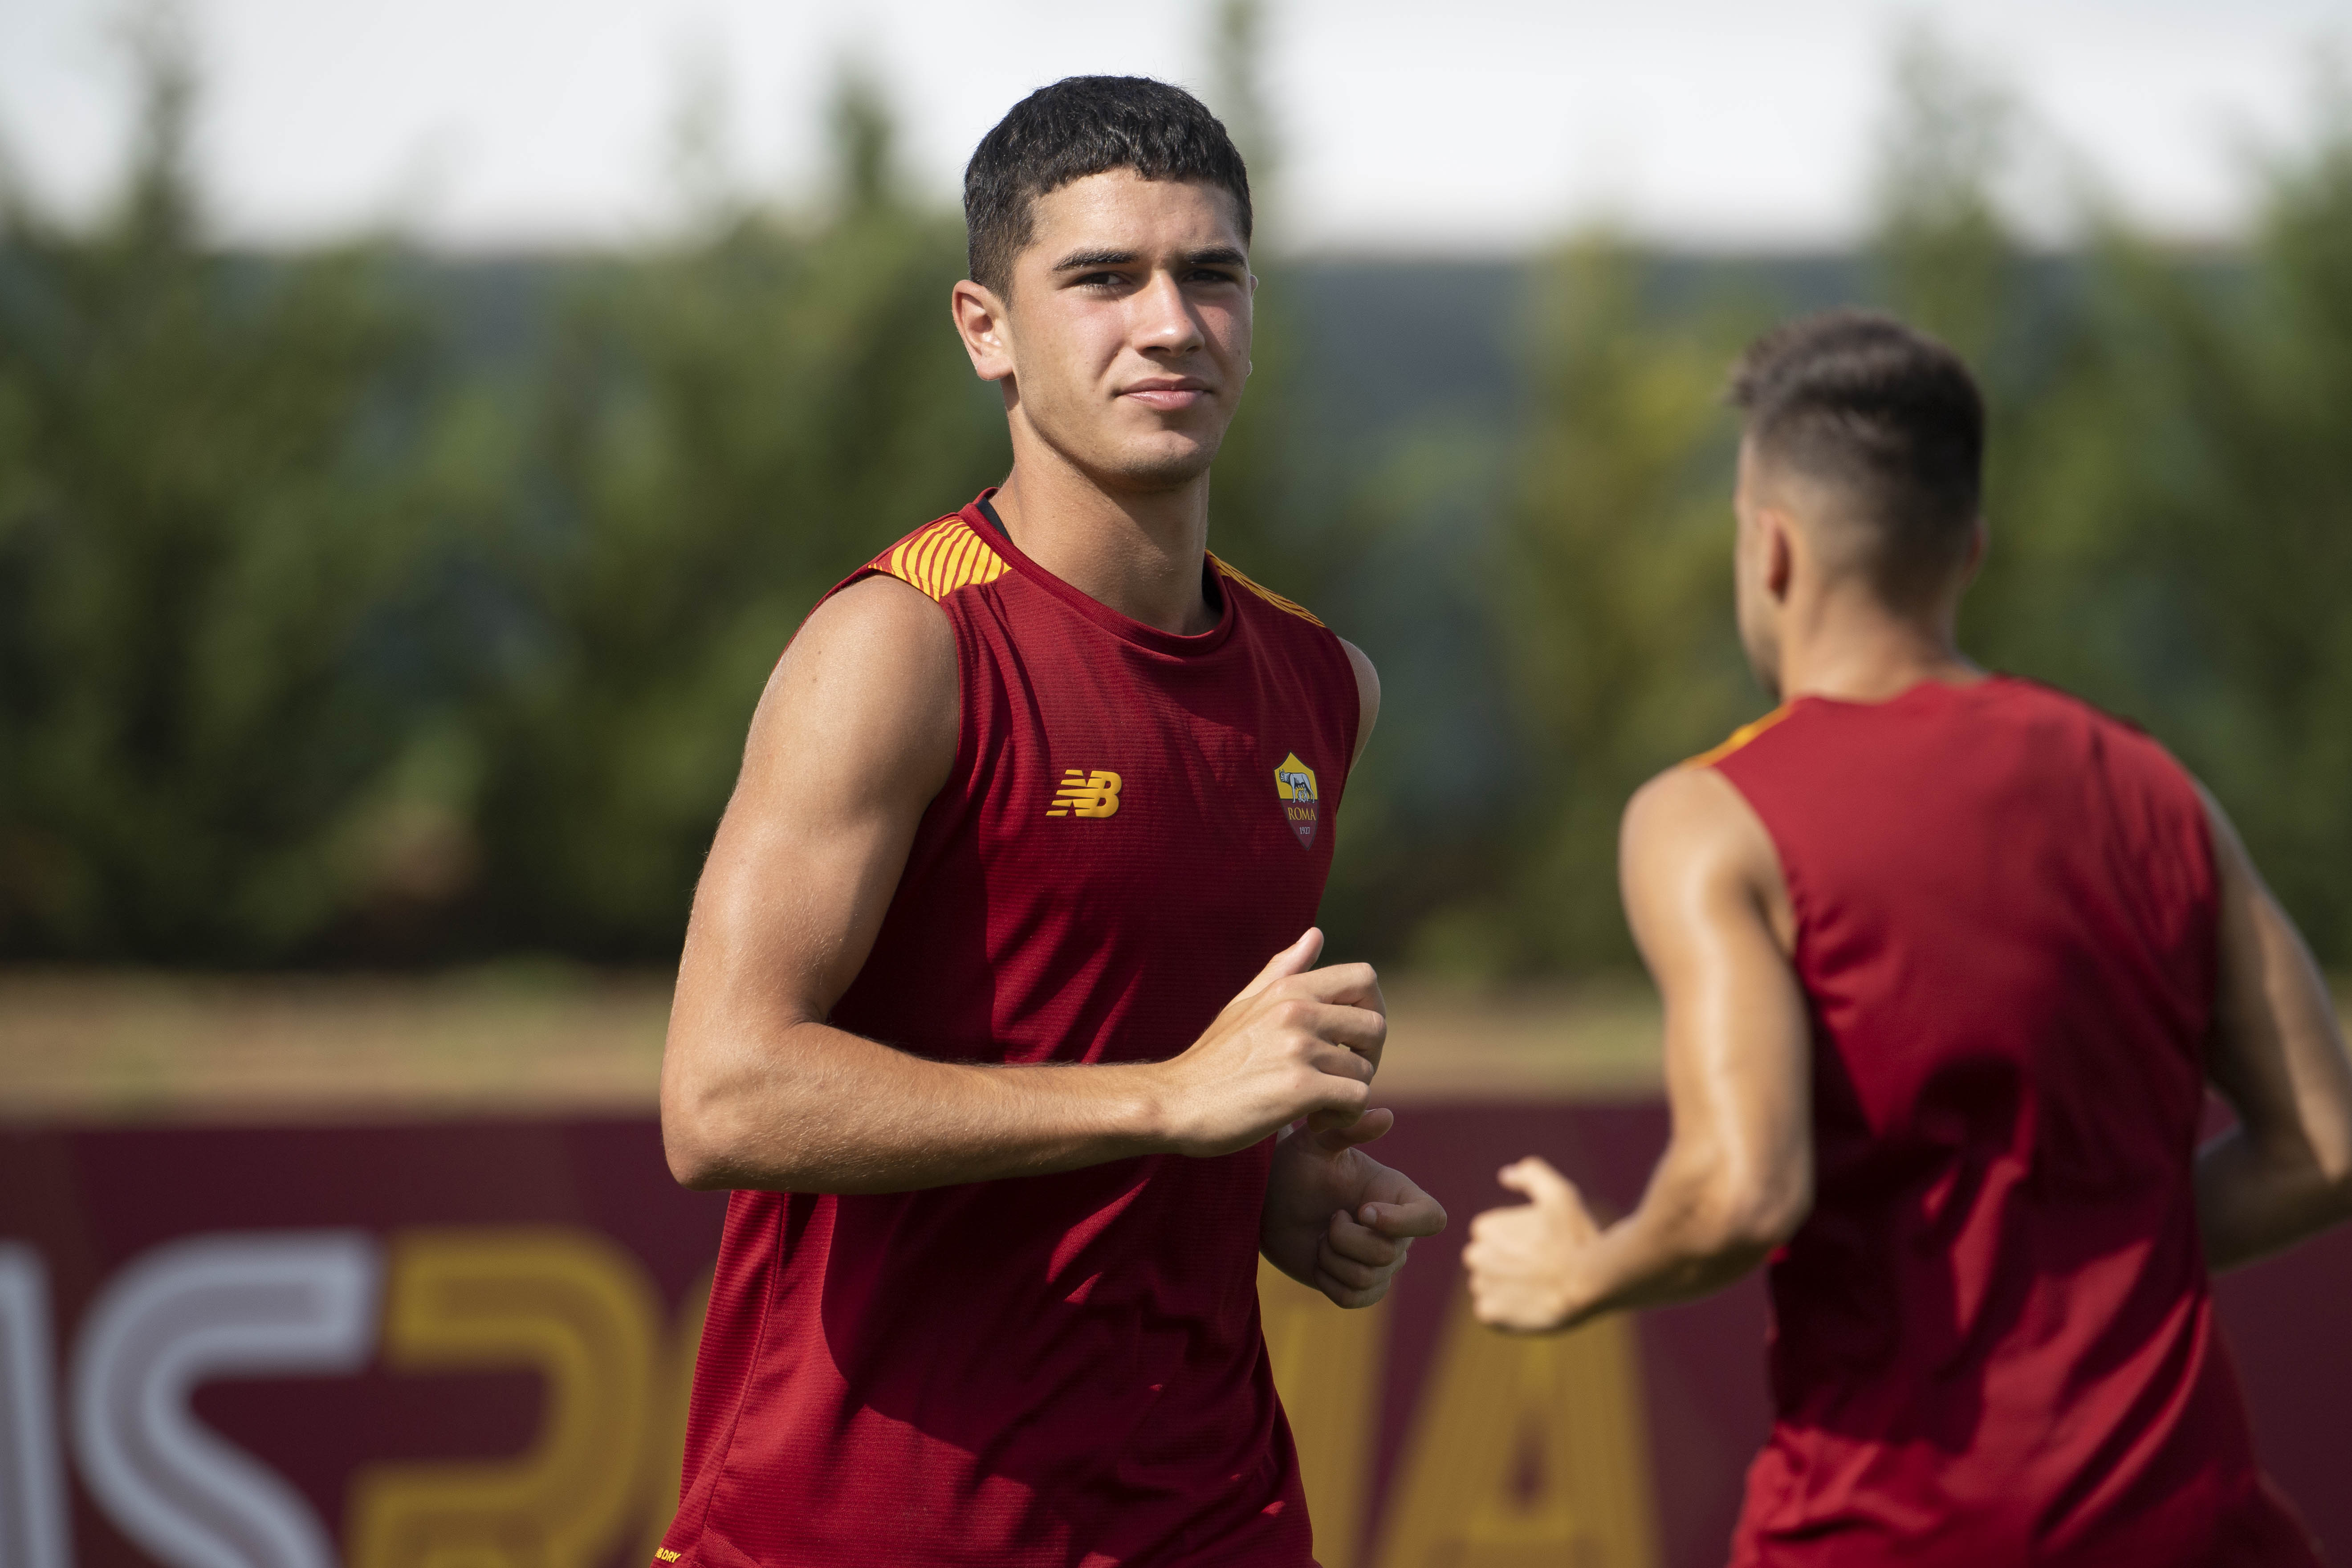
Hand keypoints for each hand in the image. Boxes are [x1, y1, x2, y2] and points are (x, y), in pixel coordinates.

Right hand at [1155, 929, 1386, 1157]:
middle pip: (1376, 1028)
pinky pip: (1356, 1100)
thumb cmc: (1211, 1060)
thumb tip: (1315, 933)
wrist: (1173, 1103)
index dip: (1371, 1010)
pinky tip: (1314, 1122)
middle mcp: (1298, 1011)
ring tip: (1317, 1108)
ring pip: (1365, 1071)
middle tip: (1338, 1082)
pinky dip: (1344, 1118)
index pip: (1364, 979)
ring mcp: (1299, 1048)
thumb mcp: (1244, 1005)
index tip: (1350, 1041)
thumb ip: (1283, 971)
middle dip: (1367, 1060)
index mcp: (1289, 989)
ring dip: (1348, 1096)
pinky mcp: (1300, 1088)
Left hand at [1261, 1108, 1447, 1307]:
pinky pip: (1353, 1297)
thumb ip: (1347, 1129)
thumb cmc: (1296, 1166)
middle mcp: (1398, 1231)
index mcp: (1399, 1195)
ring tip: (1320, 1236)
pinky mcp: (1360, 1287)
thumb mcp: (1315, 1142)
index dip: (1402, 1222)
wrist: (1270, 1203)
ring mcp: (1380, 1262)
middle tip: (1327, 1218)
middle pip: (1389, 1254)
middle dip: (1346, 1238)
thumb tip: (1385, 1115)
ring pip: (1368, 1278)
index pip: (1431, 1218)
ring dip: (1332, 1257)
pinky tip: (1317, 1258)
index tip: (1363, 1210)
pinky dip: (1328, 1279)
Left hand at [1463, 1157, 1602, 1332]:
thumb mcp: (1559, 1193)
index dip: (1518, 1238)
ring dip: (1506, 1286)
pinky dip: (1506, 1311)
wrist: (1591, 1283)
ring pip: (1488, 1285)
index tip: (1541, 1245)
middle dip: (1506, 1261)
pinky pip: (1490, 1312)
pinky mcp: (1490, 1315)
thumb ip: (1531, 1174)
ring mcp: (1483, 1287)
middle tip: (1540, 1267)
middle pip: (1486, 1259)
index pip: (1491, 1233)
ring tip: (1537, 1286)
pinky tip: (1530, 1305)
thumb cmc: (1576, 1236)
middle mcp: (1476, 1256)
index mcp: (1486, 1228)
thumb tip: (1505, 1175)